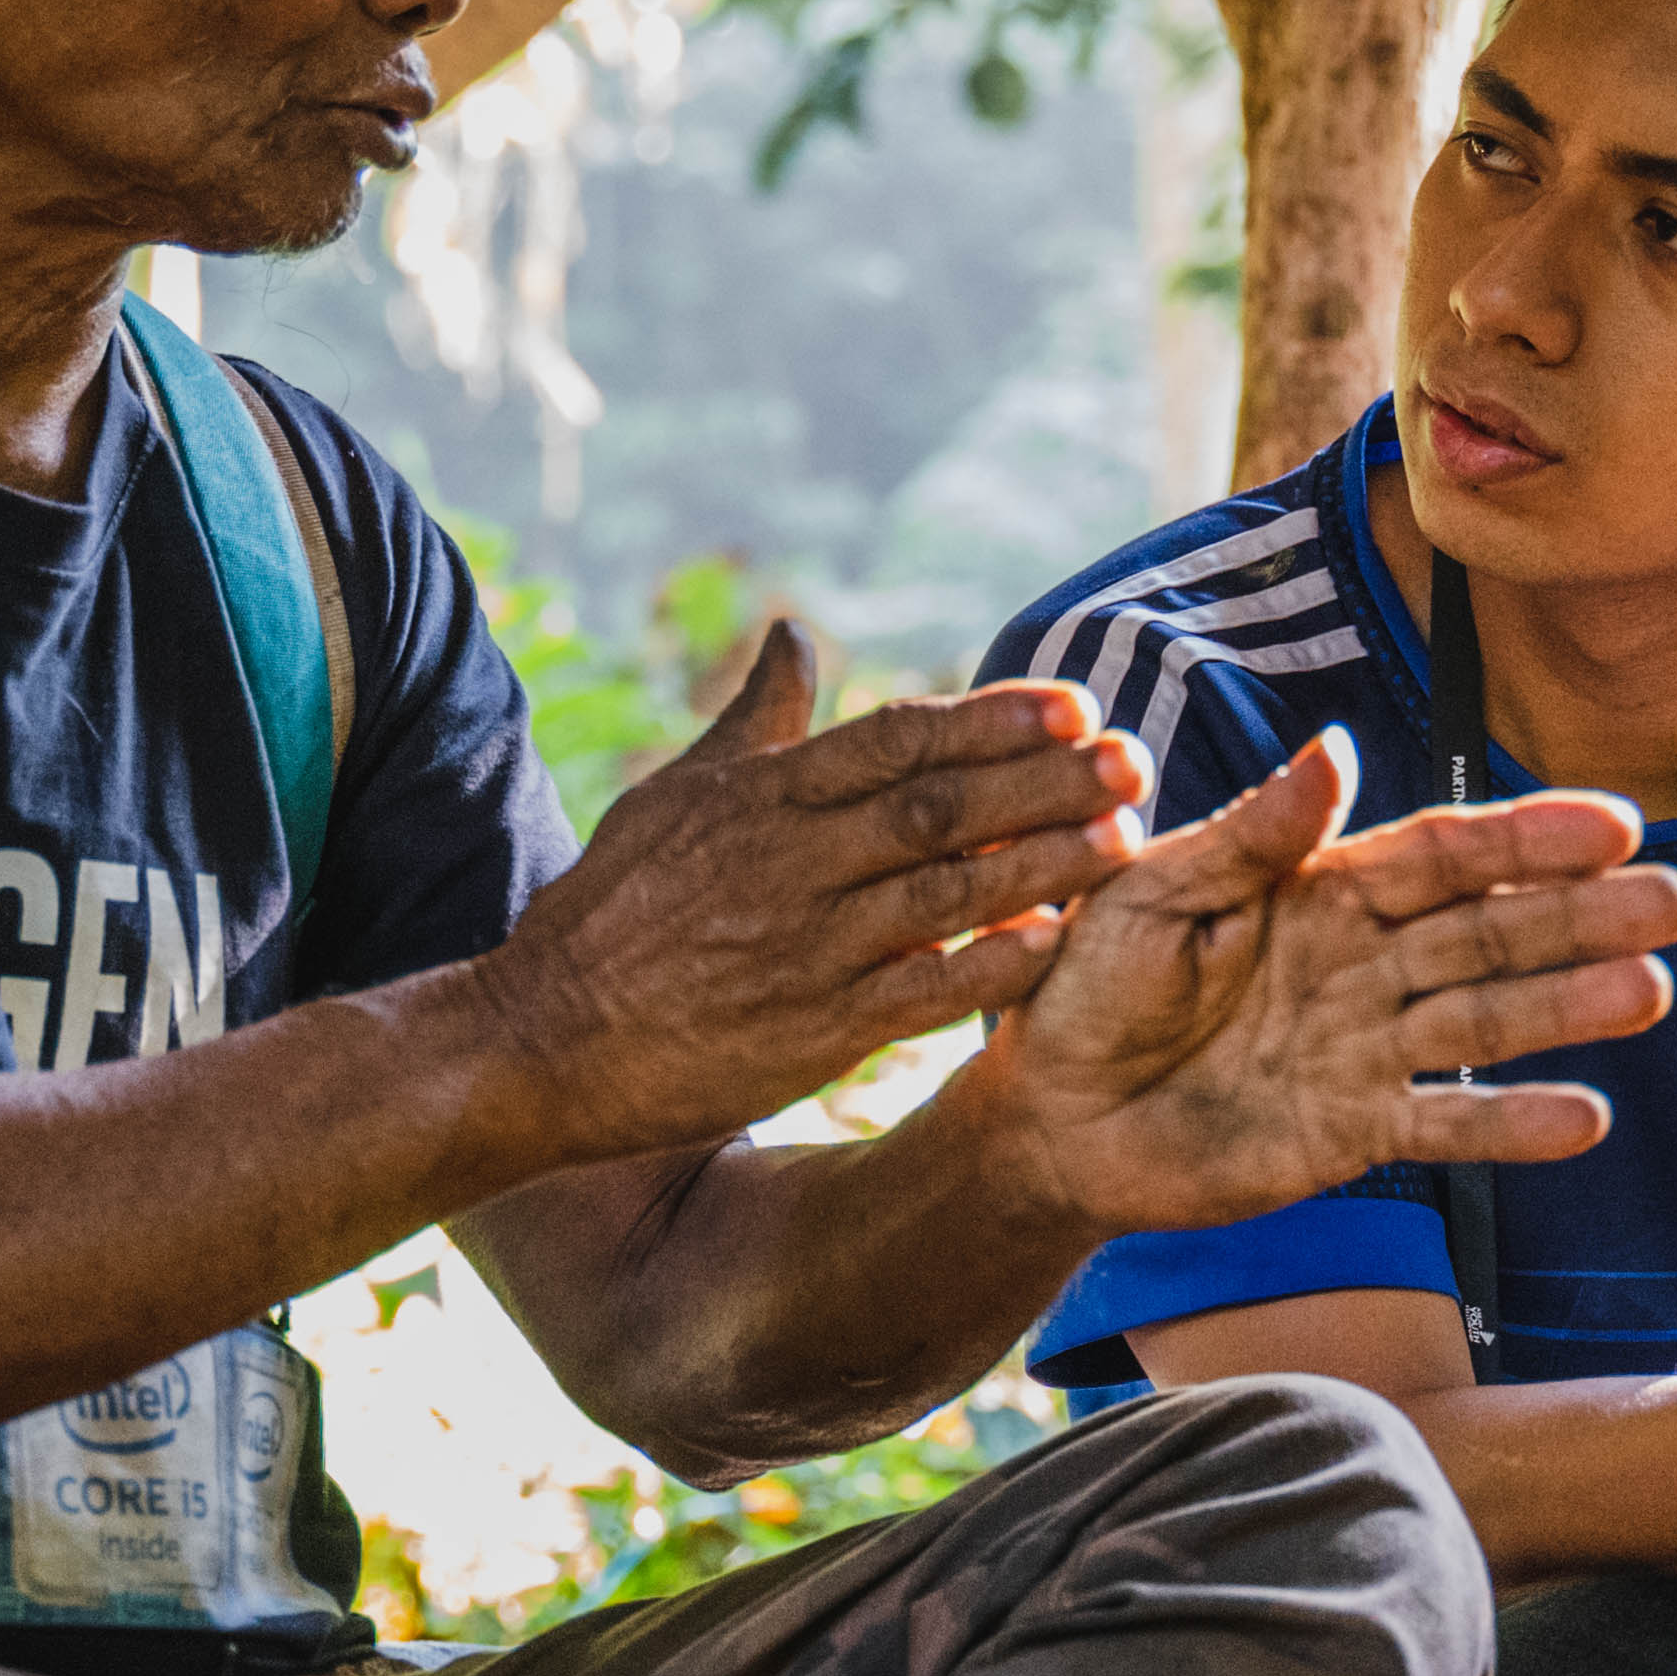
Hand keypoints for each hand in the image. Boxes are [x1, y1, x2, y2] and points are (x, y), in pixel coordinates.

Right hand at [466, 627, 1147, 1167]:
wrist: (544, 1041)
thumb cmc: (612, 912)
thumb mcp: (674, 796)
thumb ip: (756, 721)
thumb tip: (794, 634)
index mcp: (761, 796)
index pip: (895, 737)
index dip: (990, 720)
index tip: (1072, 705)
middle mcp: (789, 861)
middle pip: (938, 805)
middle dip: (1044, 780)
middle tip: (1132, 759)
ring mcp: (804, 947)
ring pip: (944, 890)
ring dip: (1043, 864)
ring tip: (1125, 841)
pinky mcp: (812, 1030)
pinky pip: (921, 990)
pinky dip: (989, 963)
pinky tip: (1056, 944)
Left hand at [943, 731, 1676, 1236]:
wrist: (1048, 1119)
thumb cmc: (1085, 987)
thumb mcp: (1150, 894)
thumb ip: (1247, 836)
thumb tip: (1334, 752)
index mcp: (1319, 888)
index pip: (1442, 855)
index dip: (1525, 838)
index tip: (1614, 822)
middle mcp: (1361, 963)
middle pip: (1489, 931)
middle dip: (1581, 915)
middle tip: (1673, 902)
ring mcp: (1364, 1050)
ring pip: (1485, 1021)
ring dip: (1569, 1007)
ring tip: (1651, 991)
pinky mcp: (1350, 1134)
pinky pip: (1441, 1126)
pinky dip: (1510, 1125)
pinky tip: (1585, 1118)